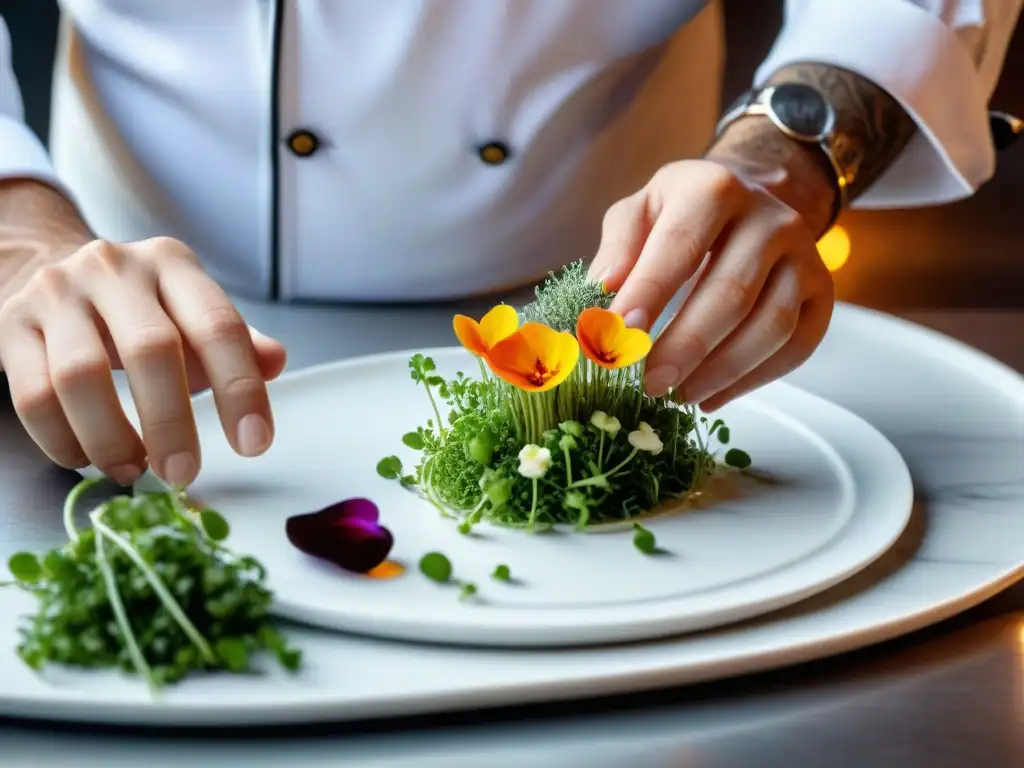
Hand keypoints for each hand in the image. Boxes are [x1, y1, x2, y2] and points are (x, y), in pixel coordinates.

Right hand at [0, 236, 286, 486]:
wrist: (50, 269)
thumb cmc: (138, 308)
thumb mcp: (191, 313)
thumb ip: (236, 343)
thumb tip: (275, 362)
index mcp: (173, 265)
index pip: (218, 326)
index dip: (240, 388)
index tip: (254, 443)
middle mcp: (115, 269)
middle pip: (150, 350)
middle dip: (171, 422)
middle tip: (184, 473)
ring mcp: (56, 293)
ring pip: (80, 376)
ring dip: (111, 438)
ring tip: (133, 471)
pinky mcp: (10, 324)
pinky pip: (32, 395)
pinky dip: (61, 440)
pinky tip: (86, 459)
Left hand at [589, 154, 834, 411]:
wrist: (748, 206)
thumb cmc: (681, 216)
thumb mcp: (640, 213)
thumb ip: (619, 248)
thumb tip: (603, 291)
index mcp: (715, 189)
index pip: (680, 245)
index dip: (650, 293)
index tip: (620, 335)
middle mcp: (770, 219)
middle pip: (731, 294)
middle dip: (686, 347)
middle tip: (648, 384)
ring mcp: (805, 256)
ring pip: (771, 326)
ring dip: (721, 371)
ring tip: (678, 395)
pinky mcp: (822, 292)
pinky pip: (796, 346)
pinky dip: (752, 380)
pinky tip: (711, 396)